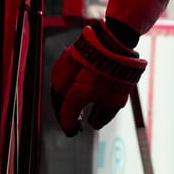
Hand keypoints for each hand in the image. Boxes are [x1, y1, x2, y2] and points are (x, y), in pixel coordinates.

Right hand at [50, 19, 146, 136]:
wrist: (115, 41)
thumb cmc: (116, 73)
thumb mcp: (115, 100)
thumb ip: (102, 116)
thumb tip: (93, 124)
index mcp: (75, 93)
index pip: (65, 116)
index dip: (69, 126)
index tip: (75, 132)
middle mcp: (65, 81)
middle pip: (58, 104)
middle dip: (64, 116)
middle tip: (75, 124)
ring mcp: (63, 69)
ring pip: (57, 91)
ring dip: (62, 103)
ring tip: (74, 110)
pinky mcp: (65, 59)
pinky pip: (60, 78)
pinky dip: (64, 89)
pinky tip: (73, 93)